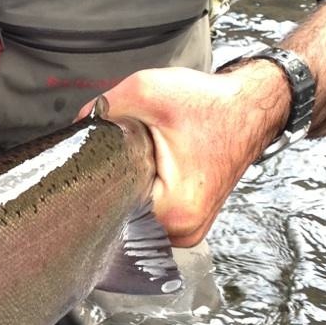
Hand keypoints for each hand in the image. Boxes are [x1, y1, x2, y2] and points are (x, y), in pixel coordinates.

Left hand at [85, 61, 288, 245]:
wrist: (249, 107)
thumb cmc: (210, 104)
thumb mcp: (147, 92)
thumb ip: (103, 109)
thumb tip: (75, 129)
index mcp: (173, 213)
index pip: (110, 213)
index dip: (94, 184)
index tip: (90, 164)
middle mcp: (183, 233)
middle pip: (121, 217)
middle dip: (111, 185)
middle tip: (112, 156)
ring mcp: (188, 232)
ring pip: (135, 217)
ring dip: (127, 190)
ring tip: (134, 161)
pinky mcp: (188, 223)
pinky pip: (151, 214)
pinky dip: (142, 193)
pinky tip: (144, 171)